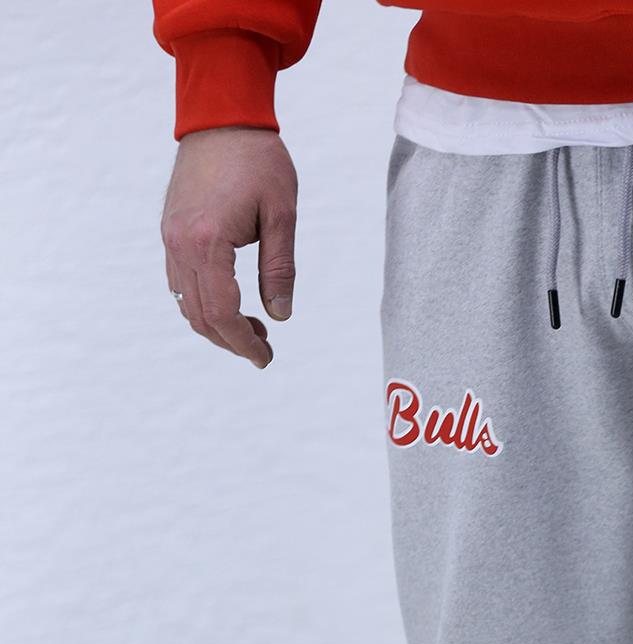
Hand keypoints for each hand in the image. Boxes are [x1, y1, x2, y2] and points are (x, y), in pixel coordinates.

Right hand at [161, 128, 297, 368]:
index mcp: (208, 242)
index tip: (266, 358)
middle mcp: (180, 244)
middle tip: (263, 348)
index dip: (243, 343)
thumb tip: (280, 316)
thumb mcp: (282, 215)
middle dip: (231, 340)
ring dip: (216, 325)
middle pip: (200, 316)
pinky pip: (180, 283)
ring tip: (252, 327)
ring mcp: (170, 238)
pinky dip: (202, 303)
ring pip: (186, 303)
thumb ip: (280, 269)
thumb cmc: (258, 160)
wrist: (221, 115)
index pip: (222, 313)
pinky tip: (230, 303)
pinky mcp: (170, 231)